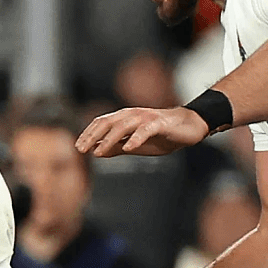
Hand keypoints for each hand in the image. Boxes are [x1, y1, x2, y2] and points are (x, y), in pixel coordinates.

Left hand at [77, 106, 209, 156]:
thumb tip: (96, 152)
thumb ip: (116, 147)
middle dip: (92, 135)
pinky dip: (136, 138)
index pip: (101, 123)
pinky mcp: (160, 123)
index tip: (77, 147)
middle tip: (81, 149)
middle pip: (107, 122)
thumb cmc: (161, 136)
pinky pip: (146, 130)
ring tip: (99, 151)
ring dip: (109, 139)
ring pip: (123, 126)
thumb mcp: (135, 145)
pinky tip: (128, 148)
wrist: (190, 128)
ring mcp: (146, 118)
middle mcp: (133, 115)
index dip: (87, 134)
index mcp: (125, 118)